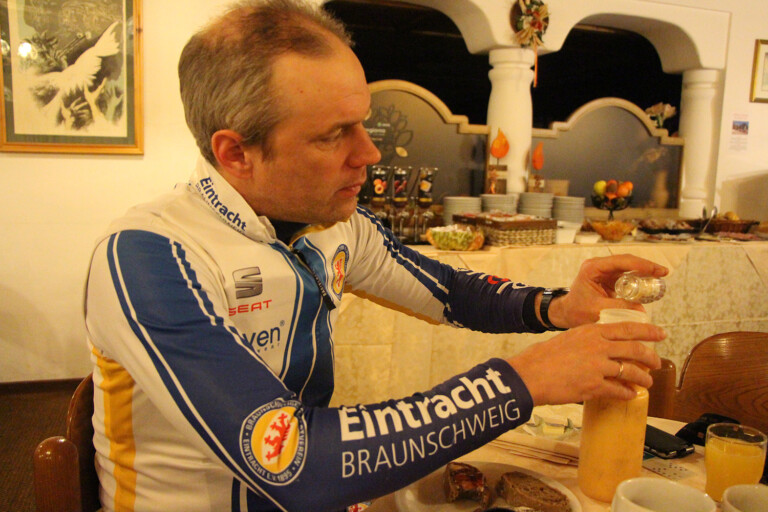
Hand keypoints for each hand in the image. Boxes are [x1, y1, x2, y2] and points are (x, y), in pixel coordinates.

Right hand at [507, 322, 664, 404]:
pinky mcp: (594, 386)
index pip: (628, 328)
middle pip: (635, 349)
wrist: (530, 375)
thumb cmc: (542, 357)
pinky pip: (619, 390)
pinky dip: (627, 394)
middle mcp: (598, 346)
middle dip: (651, 357)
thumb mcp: (568, 338)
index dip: (648, 331)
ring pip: (631, 371)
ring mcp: (598, 366)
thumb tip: (600, 347)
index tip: (661, 333)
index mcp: (591, 331)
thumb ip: (587, 340)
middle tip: (657, 362)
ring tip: (646, 382)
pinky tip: (630, 395)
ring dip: (643, 378)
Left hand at [547, 254, 667, 327]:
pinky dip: (639, 279)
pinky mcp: (609, 278)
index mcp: (592, 268)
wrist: (567, 313)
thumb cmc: (576, 311)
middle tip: (664, 273)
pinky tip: (651, 283)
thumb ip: (618, 309)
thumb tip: (642, 310)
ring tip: (661, 277)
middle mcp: (599, 266)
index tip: (657, 271)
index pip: (621, 261)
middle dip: (646, 266)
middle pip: (627, 261)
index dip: (641, 264)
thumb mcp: (597, 310)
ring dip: (644, 271)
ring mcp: (604, 271)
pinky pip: (627, 276)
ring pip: (629, 267)